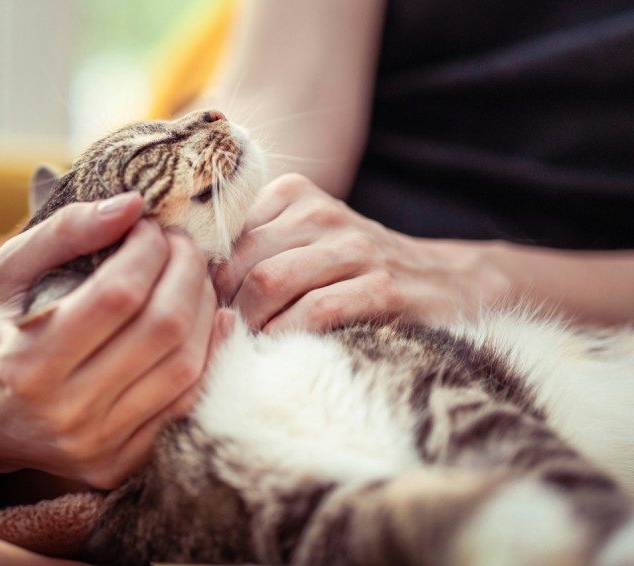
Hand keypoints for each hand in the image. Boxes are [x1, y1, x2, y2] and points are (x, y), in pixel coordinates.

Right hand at [0, 193, 230, 488]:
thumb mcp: (8, 273)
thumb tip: (132, 204)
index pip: (119, 294)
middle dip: (187, 271)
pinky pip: (189, 403)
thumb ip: (64, 232)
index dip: (149, 250)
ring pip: (186, 366)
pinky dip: (211, 354)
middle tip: (181, 245)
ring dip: (205, 308)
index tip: (150, 227)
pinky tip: (212, 319)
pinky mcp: (122, 463)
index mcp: (28, 362)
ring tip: (192, 277)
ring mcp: (99, 444)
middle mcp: (65, 412)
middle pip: (163, 328)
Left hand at [213, 174, 510, 331]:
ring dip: (247, 326)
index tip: (197, 312)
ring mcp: (353, 247)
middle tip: (215, 341)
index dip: (201, 280)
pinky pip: (314, 312)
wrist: (446, 282)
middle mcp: (319, 213)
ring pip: (269, 282)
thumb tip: (188, 285)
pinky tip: (278, 355)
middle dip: (219, 308)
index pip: (220, 235)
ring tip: (242, 350)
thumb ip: (252, 250)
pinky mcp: (381, 287)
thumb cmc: (355, 270)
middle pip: (238, 261)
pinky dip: (285, 338)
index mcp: (291, 195)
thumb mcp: (304, 242)